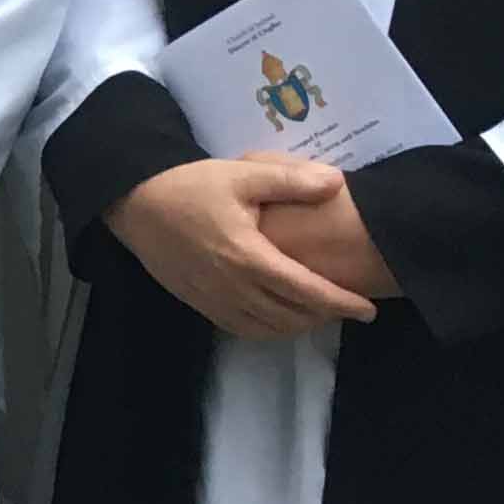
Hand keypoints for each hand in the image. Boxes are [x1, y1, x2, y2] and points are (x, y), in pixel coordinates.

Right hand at [105, 153, 377, 336]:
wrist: (135, 203)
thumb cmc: (191, 186)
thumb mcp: (242, 174)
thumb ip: (291, 180)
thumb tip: (338, 183)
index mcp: (248, 256)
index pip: (306, 291)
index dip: (341, 303)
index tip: (368, 310)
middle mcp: (232, 286)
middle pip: (290, 317)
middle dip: (325, 317)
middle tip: (348, 308)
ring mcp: (213, 299)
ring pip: (266, 329)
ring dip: (297, 326)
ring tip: (318, 314)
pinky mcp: (198, 303)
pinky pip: (241, 328)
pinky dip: (268, 330)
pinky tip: (278, 317)